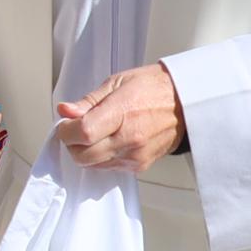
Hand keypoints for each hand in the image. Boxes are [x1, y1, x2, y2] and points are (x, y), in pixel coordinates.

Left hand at [54, 63, 186, 173]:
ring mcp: (135, 155)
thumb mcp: (117, 82)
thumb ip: (88, 101)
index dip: (66, 130)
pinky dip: (100, 157)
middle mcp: (129, 138)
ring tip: (94, 132)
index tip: (65, 123)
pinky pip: (107, 168)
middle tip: (74, 128)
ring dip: (84, 152)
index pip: (82, 133)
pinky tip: (108, 141)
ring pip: (92, 165)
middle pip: (83, 155)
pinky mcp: (139, 166)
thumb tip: (65, 110)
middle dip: (71, 143)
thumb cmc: (154, 89)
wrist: (185, 103)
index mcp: (123, 112)